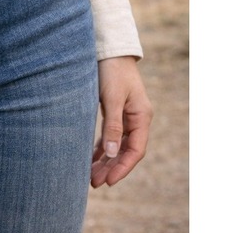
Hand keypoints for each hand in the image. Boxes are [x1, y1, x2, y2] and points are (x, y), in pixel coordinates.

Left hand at [90, 55, 152, 187]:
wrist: (109, 49)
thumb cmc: (112, 71)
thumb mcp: (111, 98)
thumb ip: (112, 126)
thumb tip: (111, 154)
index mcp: (141, 117)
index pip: (135, 151)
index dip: (122, 168)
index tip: (108, 182)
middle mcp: (136, 119)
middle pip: (125, 151)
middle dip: (112, 168)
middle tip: (94, 183)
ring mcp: (126, 116)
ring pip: (117, 145)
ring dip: (105, 161)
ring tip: (90, 177)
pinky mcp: (114, 111)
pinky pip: (110, 135)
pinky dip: (101, 148)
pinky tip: (91, 158)